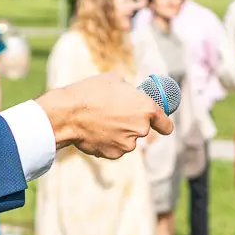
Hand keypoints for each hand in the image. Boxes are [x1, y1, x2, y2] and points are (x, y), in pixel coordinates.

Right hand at [37, 72, 172, 160]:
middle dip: (132, 123)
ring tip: (100, 121)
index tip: (160, 124)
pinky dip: (108, 142)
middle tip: (114, 113)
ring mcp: (128, 144)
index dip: (163, 124)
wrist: (68, 114)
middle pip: (143, 130)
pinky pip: (115, 147)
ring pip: (128, 139)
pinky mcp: (114, 154)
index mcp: (147, 109)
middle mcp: (141, 129)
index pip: (166, 125)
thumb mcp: (115, 80)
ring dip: (119, 133)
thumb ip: (130, 91)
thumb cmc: (90, 92)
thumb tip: (132, 94)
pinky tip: (95, 131)